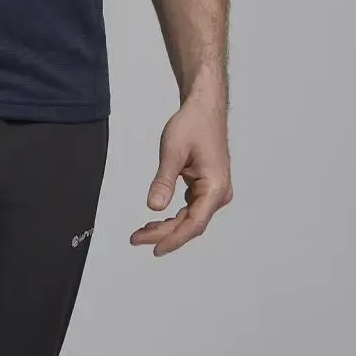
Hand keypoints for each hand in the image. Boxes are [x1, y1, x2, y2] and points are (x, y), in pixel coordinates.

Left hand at [130, 91, 231, 255]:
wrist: (204, 107)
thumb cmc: (193, 124)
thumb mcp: (173, 151)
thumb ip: (164, 181)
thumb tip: (154, 207)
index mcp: (215, 187)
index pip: (194, 223)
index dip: (174, 239)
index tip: (155, 248)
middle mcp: (219, 193)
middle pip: (191, 223)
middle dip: (164, 233)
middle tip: (137, 238)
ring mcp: (214, 191)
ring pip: (190, 218)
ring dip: (168, 226)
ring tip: (142, 232)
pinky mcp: (207, 187)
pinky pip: (190, 208)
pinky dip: (174, 215)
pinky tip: (156, 219)